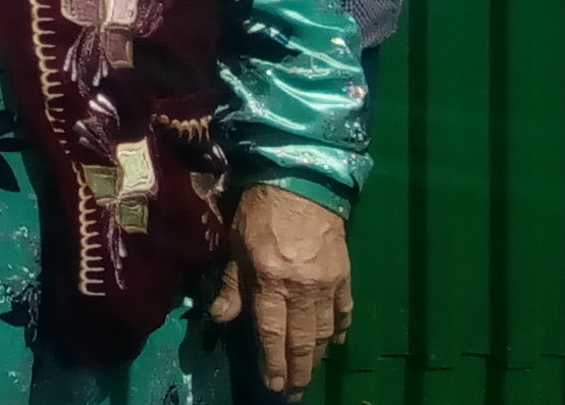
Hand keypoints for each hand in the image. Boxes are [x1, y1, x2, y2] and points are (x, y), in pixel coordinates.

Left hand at [210, 183, 352, 395]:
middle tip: (293, 392)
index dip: (273, 363)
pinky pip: (344, 310)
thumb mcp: (236, 244)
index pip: (272, 333)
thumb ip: (232, 284)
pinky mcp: (344, 275)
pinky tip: (335, 342)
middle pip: (301, 340)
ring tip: (308, 373)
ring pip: (325, 332)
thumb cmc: (261, 210)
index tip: (273, 385)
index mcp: (271, 281)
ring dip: (316, 357)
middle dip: (297, 371)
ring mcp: (327, 284)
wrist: (303, 181)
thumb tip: (220, 318)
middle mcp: (302, 289)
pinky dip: (340, 330)